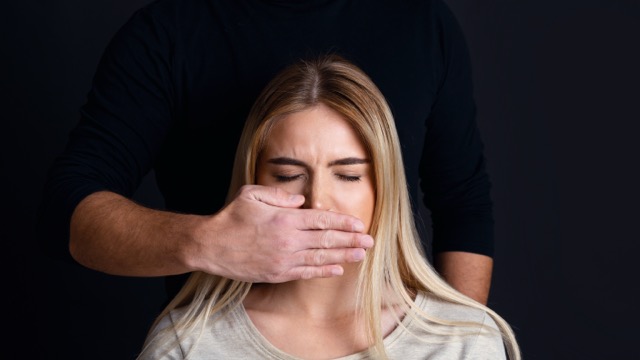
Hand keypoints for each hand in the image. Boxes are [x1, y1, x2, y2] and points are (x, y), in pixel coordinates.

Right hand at [189, 185, 373, 281]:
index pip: (322, 220)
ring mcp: (284, 259)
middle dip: (351, 239)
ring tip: (362, 254)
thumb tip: (302, 201)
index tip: (358, 224)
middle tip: (370, 240)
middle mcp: (288, 240)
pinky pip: (306, 272)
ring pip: (321, 257)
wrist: (210, 246)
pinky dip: (324, 271)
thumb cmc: (231, 218)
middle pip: (327, 240)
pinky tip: (339, 269)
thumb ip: (279, 196)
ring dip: (344, 255)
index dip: (342, 222)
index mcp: (285, 218)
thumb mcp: (252, 195)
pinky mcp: (277, 274)